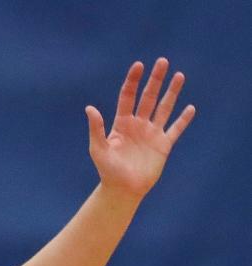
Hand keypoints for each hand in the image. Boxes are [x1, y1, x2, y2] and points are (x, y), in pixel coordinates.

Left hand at [87, 58, 194, 198]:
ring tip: (179, 75)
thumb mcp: (98, 148)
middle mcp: (138, 125)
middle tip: (162, 61)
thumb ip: (96, 128)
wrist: (122, 189)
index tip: (138, 65)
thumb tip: (89, 108)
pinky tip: (190, 108)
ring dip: (172, 92)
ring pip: (164, 108)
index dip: (133, 81)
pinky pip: (176, 129)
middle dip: (155, 80)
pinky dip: (183, 119)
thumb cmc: (107, 170)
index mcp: (122, 123)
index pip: (128, 97)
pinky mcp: (164, 145)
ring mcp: (152, 133)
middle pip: (148, 97)